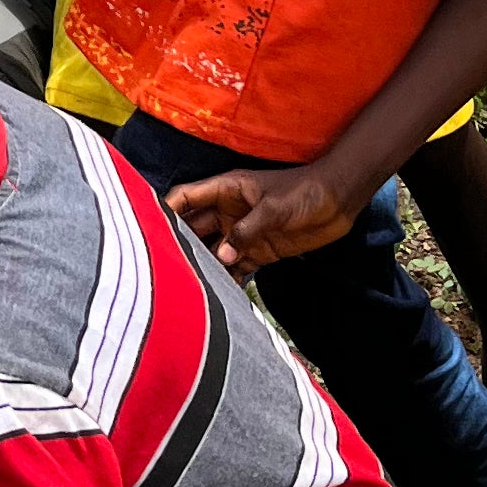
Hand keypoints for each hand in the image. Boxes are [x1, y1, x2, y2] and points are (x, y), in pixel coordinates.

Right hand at [166, 158, 358, 270]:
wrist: (339, 200)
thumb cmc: (305, 192)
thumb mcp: (274, 208)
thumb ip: (247, 231)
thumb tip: (223, 255)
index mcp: (227, 190)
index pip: (187, 197)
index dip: (167, 209)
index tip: (148, 226)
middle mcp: (229, 212)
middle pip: (195, 228)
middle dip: (180, 243)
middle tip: (163, 266)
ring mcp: (243, 233)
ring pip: (213, 250)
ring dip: (203, 265)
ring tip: (186, 286)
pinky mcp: (259, 251)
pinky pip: (236, 267)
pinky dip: (228, 279)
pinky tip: (219, 296)